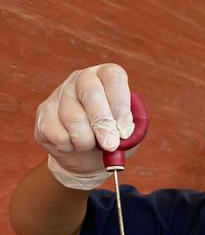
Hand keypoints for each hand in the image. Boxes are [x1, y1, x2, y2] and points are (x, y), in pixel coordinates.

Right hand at [35, 64, 136, 188]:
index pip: (113, 76)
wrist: (88, 158)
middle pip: (90, 91)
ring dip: (86, 140)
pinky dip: (70, 146)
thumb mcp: (129, 135)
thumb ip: (131, 130)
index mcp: (106, 77)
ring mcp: (60, 93)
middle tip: (110, 144)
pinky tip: (73, 144)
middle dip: (102, 121)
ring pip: (73, 117)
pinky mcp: (44, 112)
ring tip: (92, 145)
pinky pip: (57, 134)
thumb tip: (122, 130)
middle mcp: (82, 78)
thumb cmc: (113, 139)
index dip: (120, 101)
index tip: (124, 127)